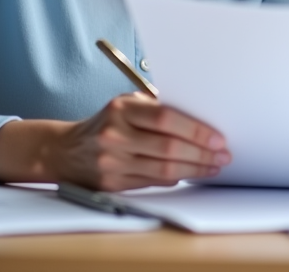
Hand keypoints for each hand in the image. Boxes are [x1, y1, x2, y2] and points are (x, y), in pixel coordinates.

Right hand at [0, 93, 230, 190]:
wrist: (65, 150)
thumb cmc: (107, 122)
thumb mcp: (127, 105)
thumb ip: (157, 109)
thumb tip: (201, 122)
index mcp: (121, 109)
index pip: (166, 118)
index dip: (196, 130)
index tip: (218, 138)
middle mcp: (114, 135)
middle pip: (168, 147)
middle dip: (202, 153)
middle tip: (223, 155)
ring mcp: (112, 162)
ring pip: (163, 170)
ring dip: (194, 169)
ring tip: (213, 166)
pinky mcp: (111, 184)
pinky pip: (152, 182)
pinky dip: (175, 178)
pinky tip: (190, 174)